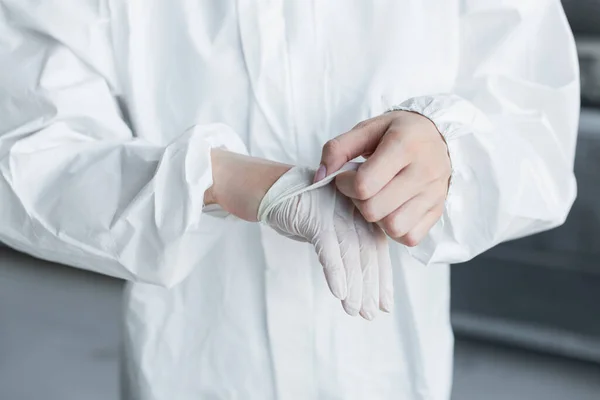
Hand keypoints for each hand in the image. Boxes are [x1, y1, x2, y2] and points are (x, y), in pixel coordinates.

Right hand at [258, 165, 392, 319]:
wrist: (274, 189)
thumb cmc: (305, 210)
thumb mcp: (331, 225)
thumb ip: (350, 243)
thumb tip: (365, 279)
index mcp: (362, 212)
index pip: (379, 248)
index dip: (383, 278)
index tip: (386, 305)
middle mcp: (354, 209)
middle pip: (369, 252)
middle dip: (371, 287)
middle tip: (371, 314)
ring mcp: (336, 212)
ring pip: (351, 253)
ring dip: (355, 286)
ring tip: (355, 311)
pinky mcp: (315, 217)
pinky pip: (329, 248)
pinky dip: (335, 272)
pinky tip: (339, 293)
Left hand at [315, 111, 450, 245]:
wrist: (437, 134)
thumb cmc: (397, 132)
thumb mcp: (366, 129)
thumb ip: (338, 149)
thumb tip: (320, 178)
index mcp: (404, 145)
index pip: (364, 185)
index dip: (345, 184)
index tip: (346, 176)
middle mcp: (424, 171)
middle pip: (375, 210)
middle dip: (359, 201)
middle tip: (361, 188)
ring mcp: (434, 194)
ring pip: (393, 227)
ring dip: (377, 218)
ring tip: (378, 199)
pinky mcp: (438, 210)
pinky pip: (410, 237)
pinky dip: (395, 230)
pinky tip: (392, 210)